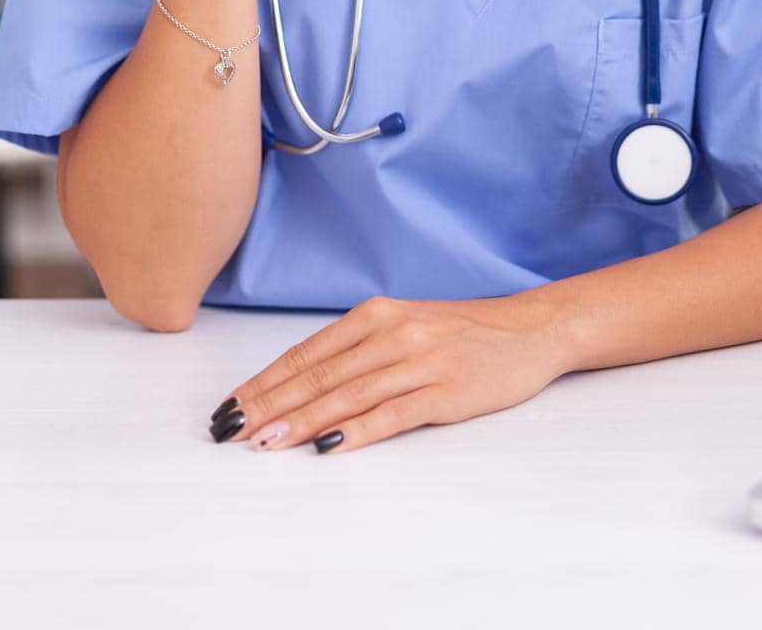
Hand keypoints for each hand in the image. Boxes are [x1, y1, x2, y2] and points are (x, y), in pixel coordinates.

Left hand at [207, 290, 570, 454]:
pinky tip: (330, 447)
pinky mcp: (446, 392)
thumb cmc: (463, 332)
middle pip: (320, 374)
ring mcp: (420, 362)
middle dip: (270, 404)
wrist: (530, 330)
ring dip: (303, 421)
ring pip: (348, 394)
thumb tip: (301, 386)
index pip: (308, 352)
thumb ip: (359, 349)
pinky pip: (393, 414)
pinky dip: (358, 431)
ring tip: (265, 442)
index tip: (231, 405)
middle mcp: (394, 332)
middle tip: (231, 429)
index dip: (266, 381)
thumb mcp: (406, 325)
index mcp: (378, 314)